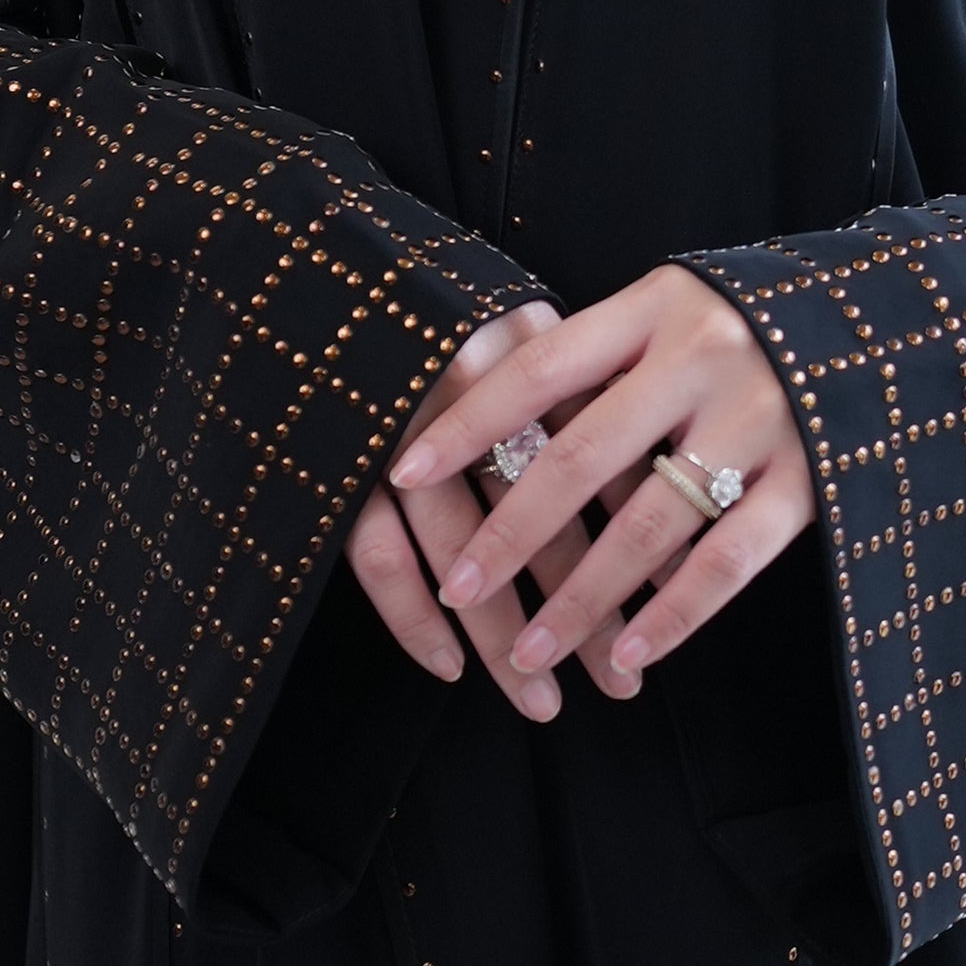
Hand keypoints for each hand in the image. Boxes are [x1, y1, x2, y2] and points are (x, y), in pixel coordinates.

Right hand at [344, 299, 642, 720]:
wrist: (296, 264)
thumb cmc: (427, 306)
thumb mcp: (514, 325)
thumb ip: (575, 392)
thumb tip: (657, 491)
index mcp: (523, 348)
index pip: (597, 464)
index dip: (638, 540)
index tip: (669, 606)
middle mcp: (463, 384)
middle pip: (539, 518)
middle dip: (584, 610)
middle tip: (616, 686)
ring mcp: (393, 421)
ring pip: (460, 550)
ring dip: (503, 633)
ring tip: (542, 701)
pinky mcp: (335, 452)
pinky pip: (378, 552)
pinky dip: (412, 616)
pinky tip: (449, 667)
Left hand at [386, 264, 816, 677]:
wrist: (898, 321)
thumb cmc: (754, 326)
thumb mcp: (677, 313)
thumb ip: (607, 360)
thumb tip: (497, 431)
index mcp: (656, 306)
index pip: (538, 368)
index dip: (467, 423)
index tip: (403, 473)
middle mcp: (703, 355)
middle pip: (582, 456)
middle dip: (510, 534)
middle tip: (458, 590)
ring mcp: (762, 416)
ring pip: (650, 523)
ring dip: (583, 597)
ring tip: (530, 653)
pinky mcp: (813, 476)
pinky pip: (731, 558)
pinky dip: (678, 612)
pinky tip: (634, 651)